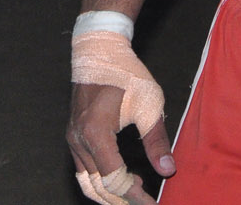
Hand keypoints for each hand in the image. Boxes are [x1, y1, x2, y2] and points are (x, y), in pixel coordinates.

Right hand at [67, 83, 173, 204]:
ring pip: (87, 182)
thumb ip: (157, 140)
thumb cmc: (127, 74)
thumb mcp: (149, 105)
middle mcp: (78, 140)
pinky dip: (101, 181)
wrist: (100, 51)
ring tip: (136, 195)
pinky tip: (122, 178)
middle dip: (122, 200)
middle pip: (97, 187)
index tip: (152, 203)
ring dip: (110, 194)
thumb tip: (168, 170)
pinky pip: (84, 169)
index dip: (134, 195)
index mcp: (96, 133)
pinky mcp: (73, 136)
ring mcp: (72, 139)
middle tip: (145, 204)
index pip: (114, 178)